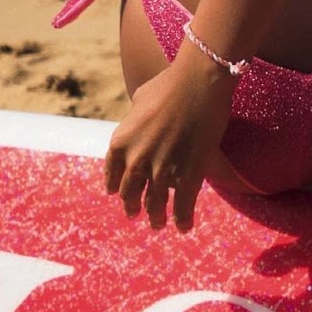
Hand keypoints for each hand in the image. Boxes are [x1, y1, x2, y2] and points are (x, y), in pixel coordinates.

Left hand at [104, 50, 234, 230]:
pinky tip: (183, 227)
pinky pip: (182, 206)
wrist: (198, 83)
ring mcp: (161, 171)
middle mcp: (136, 160)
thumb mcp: (140, 98)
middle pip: (130, 193)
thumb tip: (138, 118)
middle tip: (135, 214)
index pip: (112, 173)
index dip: (114, 186)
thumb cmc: (170, 83)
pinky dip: (182, 219)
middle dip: (132, 206)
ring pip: (154, 204)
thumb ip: (135, 117)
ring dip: (155, 217)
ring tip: (157, 225)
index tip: (116, 194)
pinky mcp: (188, 176)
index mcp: (121, 141)